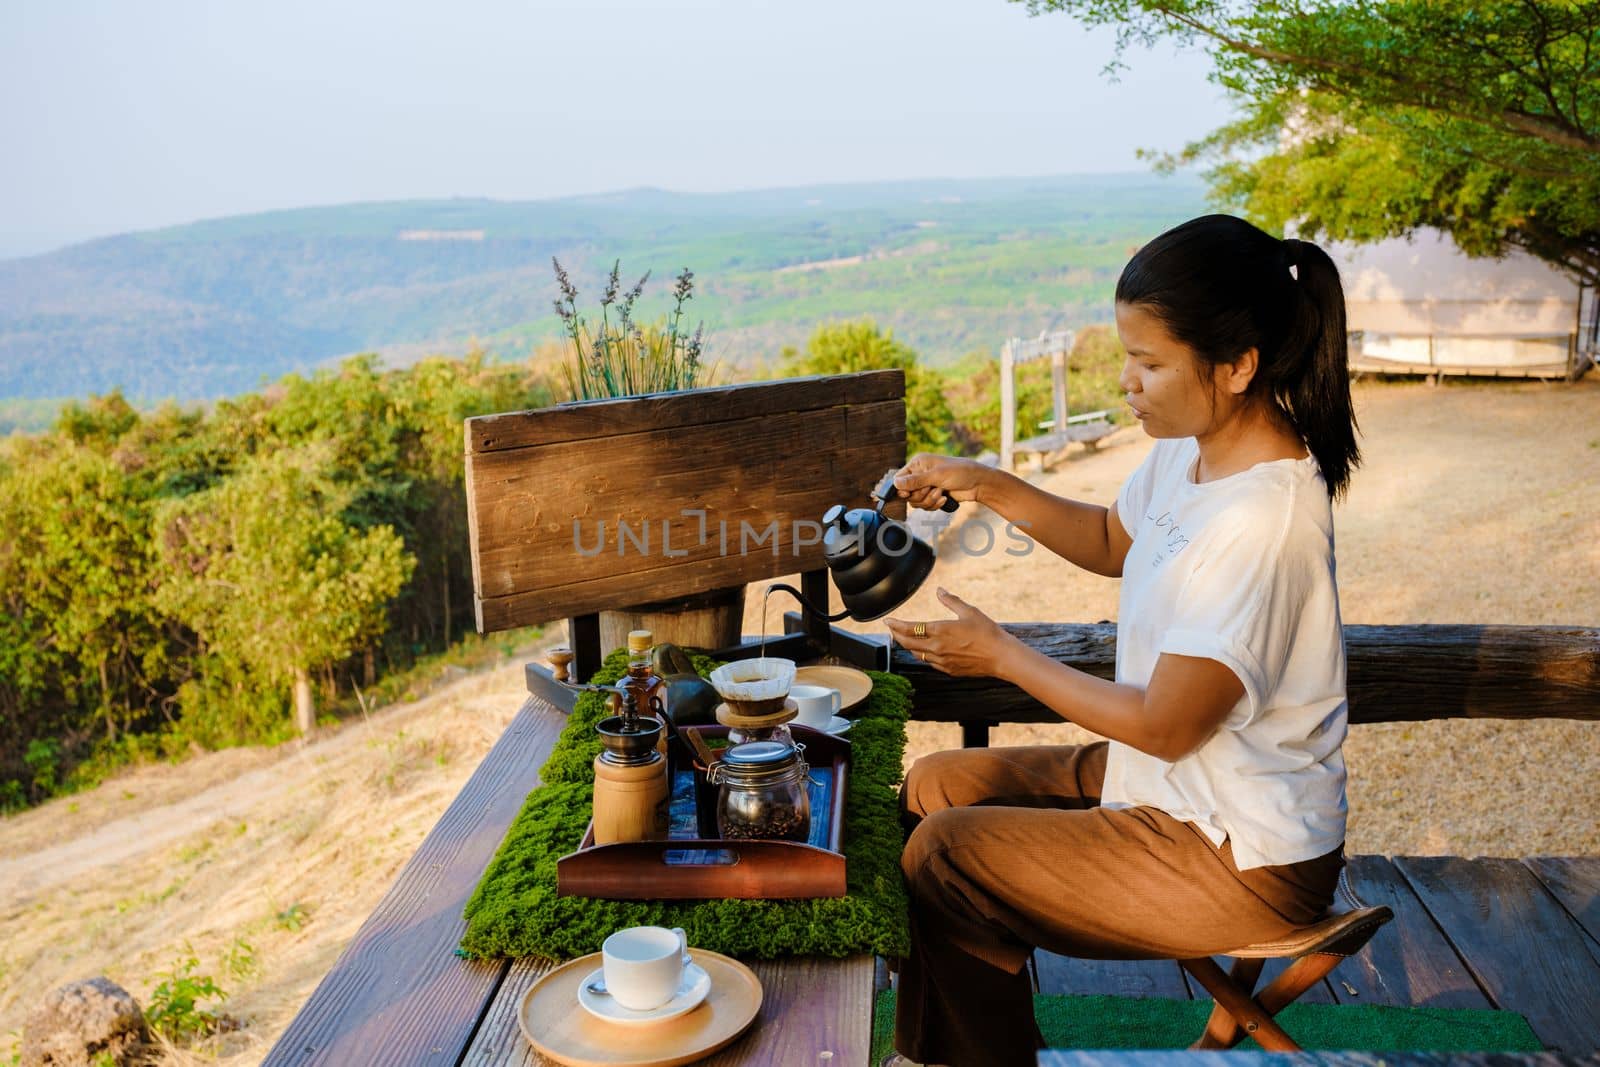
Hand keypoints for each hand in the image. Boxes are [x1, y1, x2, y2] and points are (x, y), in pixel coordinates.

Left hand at [884, 588, 1013, 677]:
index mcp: (940, 630)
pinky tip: (923, 651)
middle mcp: (937, 647)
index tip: (888, 621)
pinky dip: (922, 655)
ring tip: (904, 639)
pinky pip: (929, 662)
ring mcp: (942, 661)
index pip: (909, 628)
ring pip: (917, 654)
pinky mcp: (949, 670)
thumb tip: (940, 591)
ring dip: (908, 646)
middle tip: (892, 629)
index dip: (895, 625)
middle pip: (907, 643)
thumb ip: (951, 601)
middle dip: (896, 635)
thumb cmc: (987, 632)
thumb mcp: (969, 611)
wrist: (1001, 656)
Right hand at [892, 453, 987, 511]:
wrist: (977, 483)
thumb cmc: (960, 472)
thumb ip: (915, 481)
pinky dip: (935, 505)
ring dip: (929, 501)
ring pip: (916, 502)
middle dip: (921, 495)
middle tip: (933, 489)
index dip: (902, 489)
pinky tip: (944, 499)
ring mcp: (926, 486)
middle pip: (906, 493)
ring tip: (941, 493)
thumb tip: (895, 483)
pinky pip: (925, 506)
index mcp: (918, 464)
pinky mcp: (933, 496)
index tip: (909, 493)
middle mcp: (920, 475)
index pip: (899, 479)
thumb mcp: (936, 475)